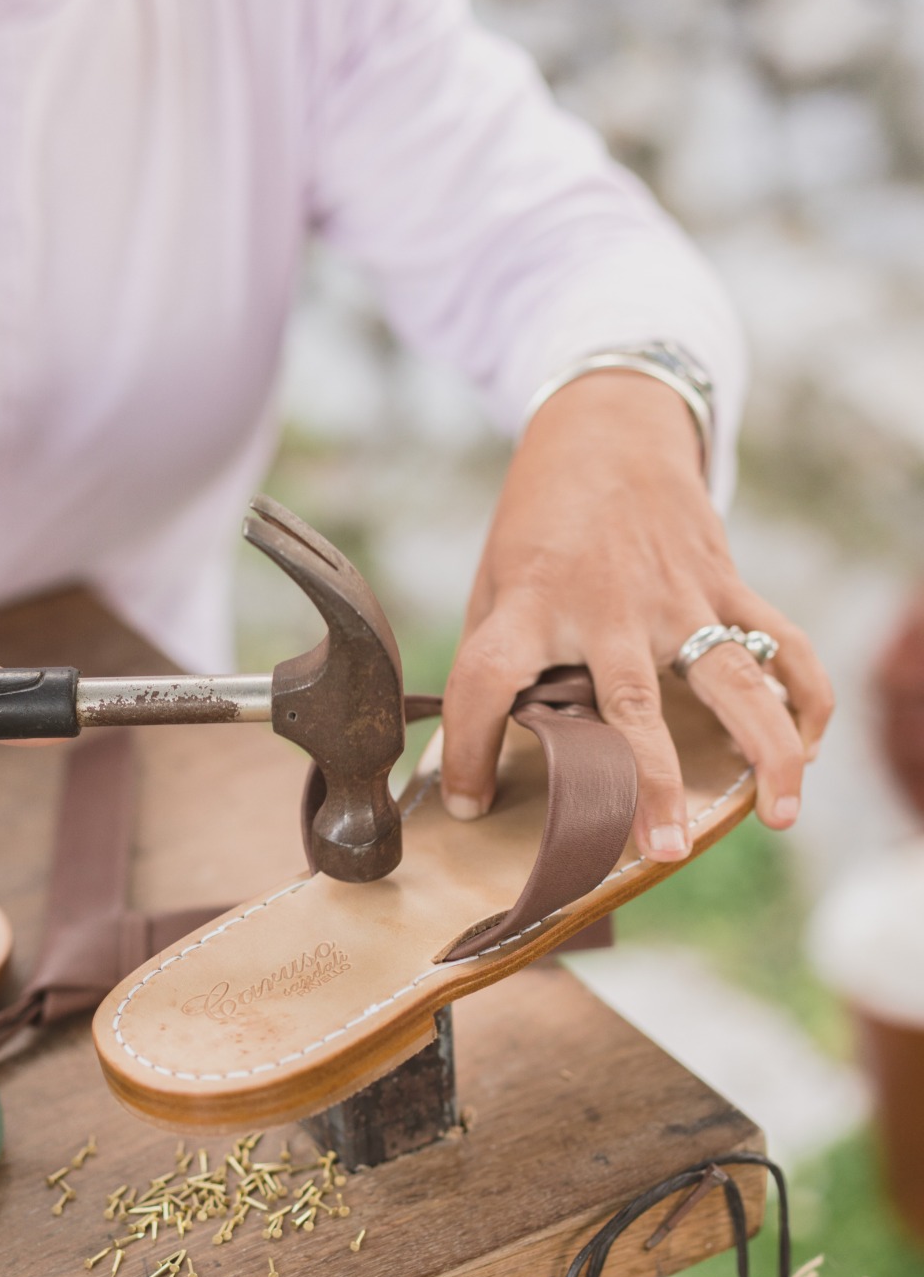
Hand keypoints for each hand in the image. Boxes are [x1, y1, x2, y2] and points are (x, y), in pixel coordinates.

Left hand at [441, 373, 832, 859]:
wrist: (604, 427)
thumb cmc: (538, 521)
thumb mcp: (492, 580)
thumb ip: (494, 659)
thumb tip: (472, 757)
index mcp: (529, 603)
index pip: (485, 679)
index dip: (470, 745)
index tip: (469, 800)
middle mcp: (605, 604)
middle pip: (630, 702)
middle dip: (649, 782)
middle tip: (663, 850)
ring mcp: (675, 592)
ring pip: (732, 677)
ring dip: (763, 749)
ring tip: (778, 815)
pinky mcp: (722, 580)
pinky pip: (780, 640)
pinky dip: (805, 693)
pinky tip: (807, 745)